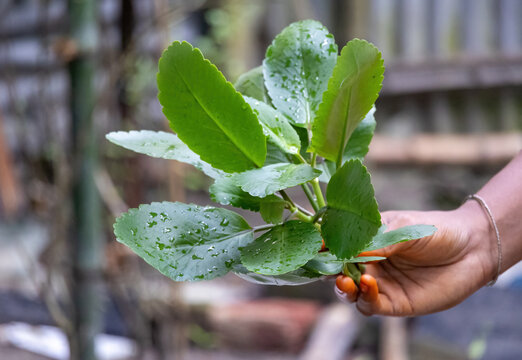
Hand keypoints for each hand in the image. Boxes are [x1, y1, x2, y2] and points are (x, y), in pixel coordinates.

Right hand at [335, 202, 496, 315]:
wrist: (473, 247)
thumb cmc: (436, 229)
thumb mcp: (402, 228)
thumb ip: (375, 242)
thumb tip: (346, 249)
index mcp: (367, 241)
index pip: (338, 246)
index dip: (324, 247)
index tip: (315, 245)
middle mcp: (369, 263)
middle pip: (338, 271)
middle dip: (329, 271)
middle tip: (328, 267)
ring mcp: (381, 284)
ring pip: (350, 292)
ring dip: (343, 288)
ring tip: (346, 280)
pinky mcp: (395, 303)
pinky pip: (371, 305)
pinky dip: (365, 297)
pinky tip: (369, 284)